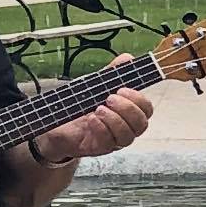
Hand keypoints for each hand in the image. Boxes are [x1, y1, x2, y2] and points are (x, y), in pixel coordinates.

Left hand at [30, 84, 155, 172]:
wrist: (58, 124)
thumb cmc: (81, 106)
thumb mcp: (96, 86)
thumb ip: (112, 74)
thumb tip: (128, 58)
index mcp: (128, 112)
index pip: (146, 109)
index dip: (139, 100)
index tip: (122, 89)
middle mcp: (125, 128)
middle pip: (141, 124)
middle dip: (127, 109)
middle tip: (109, 98)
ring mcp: (113, 141)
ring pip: (128, 137)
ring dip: (114, 120)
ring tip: (98, 109)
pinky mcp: (99, 148)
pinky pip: (108, 143)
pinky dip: (101, 128)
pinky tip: (91, 119)